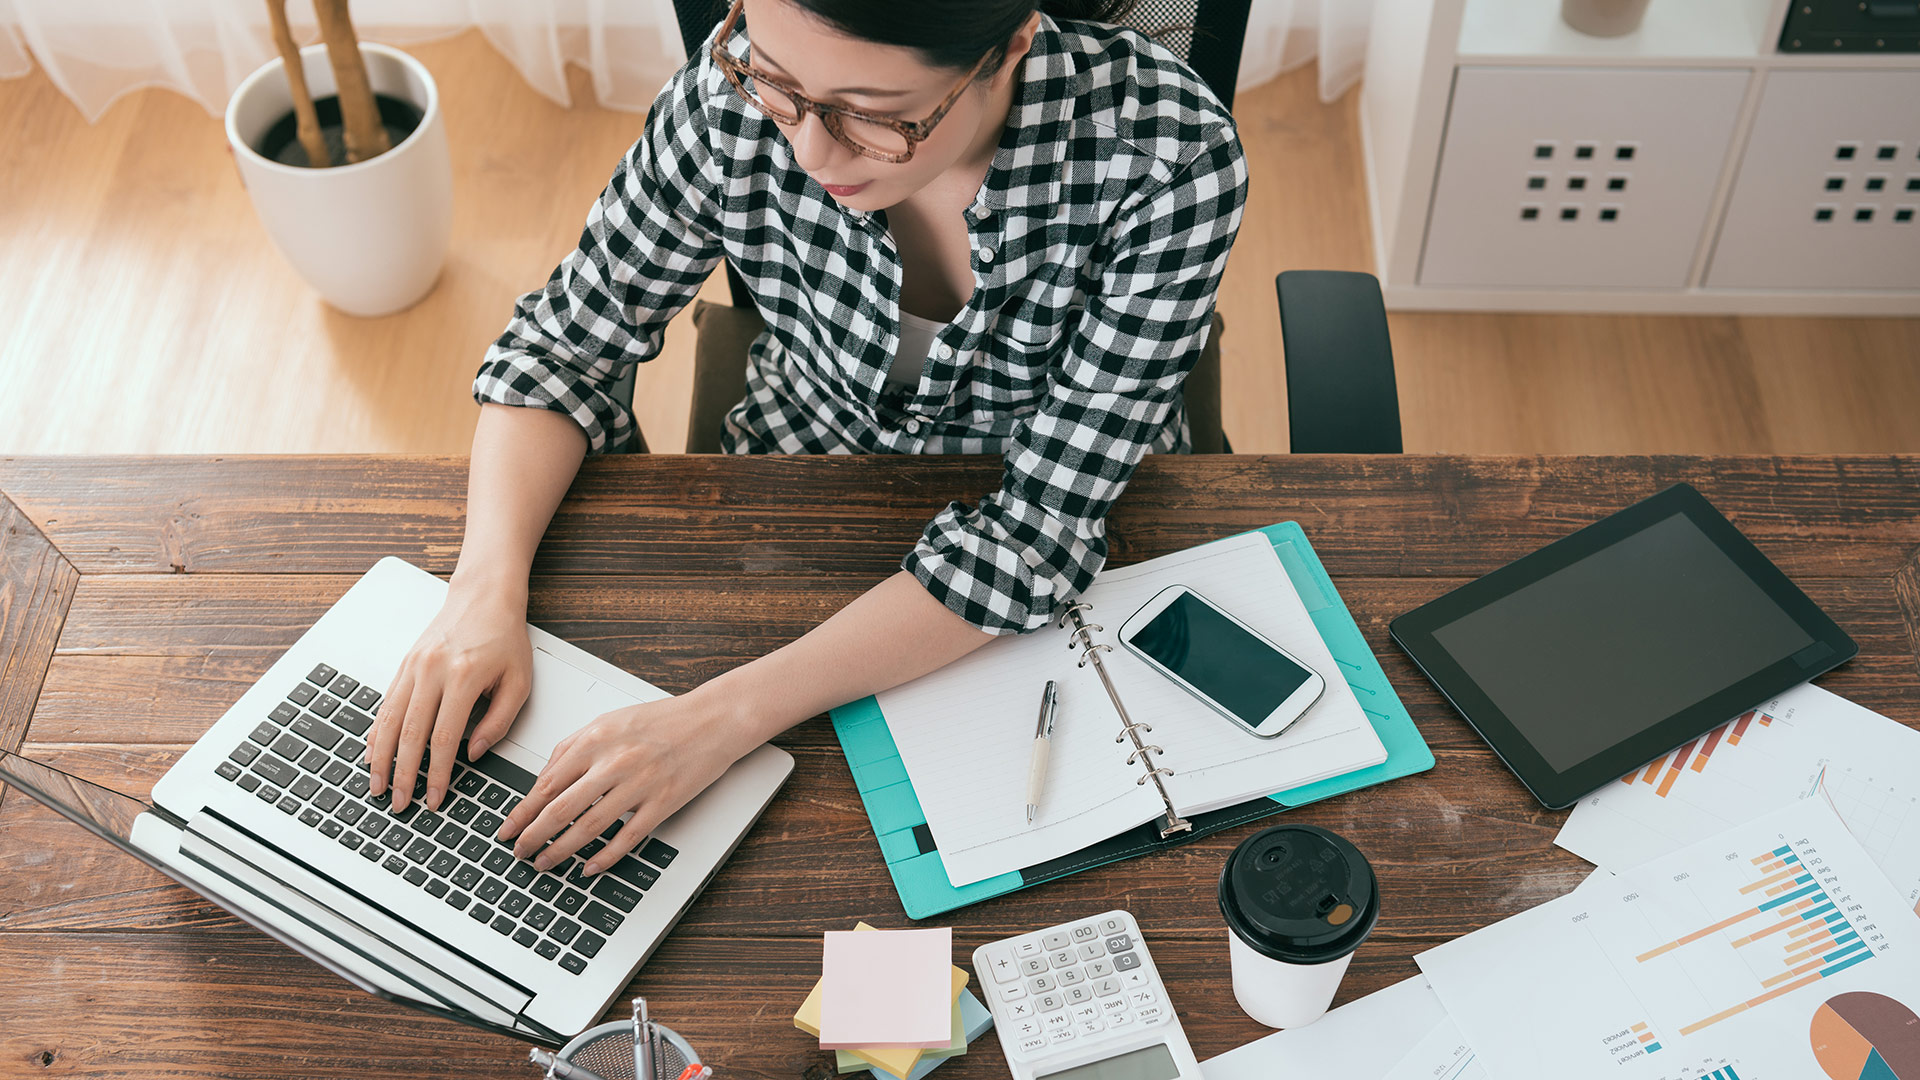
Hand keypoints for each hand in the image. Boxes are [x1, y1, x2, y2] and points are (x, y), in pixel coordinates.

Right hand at [369, 579, 532, 812]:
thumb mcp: (519, 681)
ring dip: (381, 757)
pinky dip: (377, 731)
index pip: (445, 736)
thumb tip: (473, 753)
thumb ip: (499, 721)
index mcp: (464, 676)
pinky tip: (373, 752)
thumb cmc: (505, 638)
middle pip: (411, 733)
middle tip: (399, 802)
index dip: (438, 773)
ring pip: (390, 719)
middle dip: (403, 773)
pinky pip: (386, 703)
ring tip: (377, 785)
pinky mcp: (405, 664)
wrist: (484, 597)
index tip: (434, 798)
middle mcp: (433, 671)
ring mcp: (414, 666)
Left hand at [497, 693, 749, 875]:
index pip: (547, 783)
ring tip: (544, 862)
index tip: (508, 828)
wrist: (712, 720)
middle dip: (533, 836)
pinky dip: (604, 857)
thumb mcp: (609, 721)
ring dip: (561, 850)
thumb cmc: (661, 720)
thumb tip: (544, 780)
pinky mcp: (662, 804)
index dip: (522, 811)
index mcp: (596, 739)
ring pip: (589, 827)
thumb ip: (573, 747)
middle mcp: (614, 762)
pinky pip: (627, 838)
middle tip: (519, 852)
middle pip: (561, 809)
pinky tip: (588, 868)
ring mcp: (639, 785)